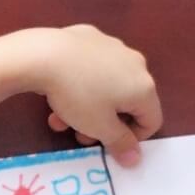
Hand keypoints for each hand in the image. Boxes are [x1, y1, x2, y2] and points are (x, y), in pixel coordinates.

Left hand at [27, 24, 161, 166]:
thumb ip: (120, 143)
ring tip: (59, 118)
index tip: (107, 145)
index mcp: (144, 87)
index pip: (151, 121)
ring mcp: (112, 46)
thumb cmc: (78, 95)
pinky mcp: (90, 36)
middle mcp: (135, 63)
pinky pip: (90, 67)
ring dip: (86, 108)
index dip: (131, 139)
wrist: (43, 54)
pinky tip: (56, 88)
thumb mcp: (99, 126)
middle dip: (103, 124)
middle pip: (126, 103)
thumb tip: (135, 158)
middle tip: (79, 134)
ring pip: (106, 86)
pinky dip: (79, 83)